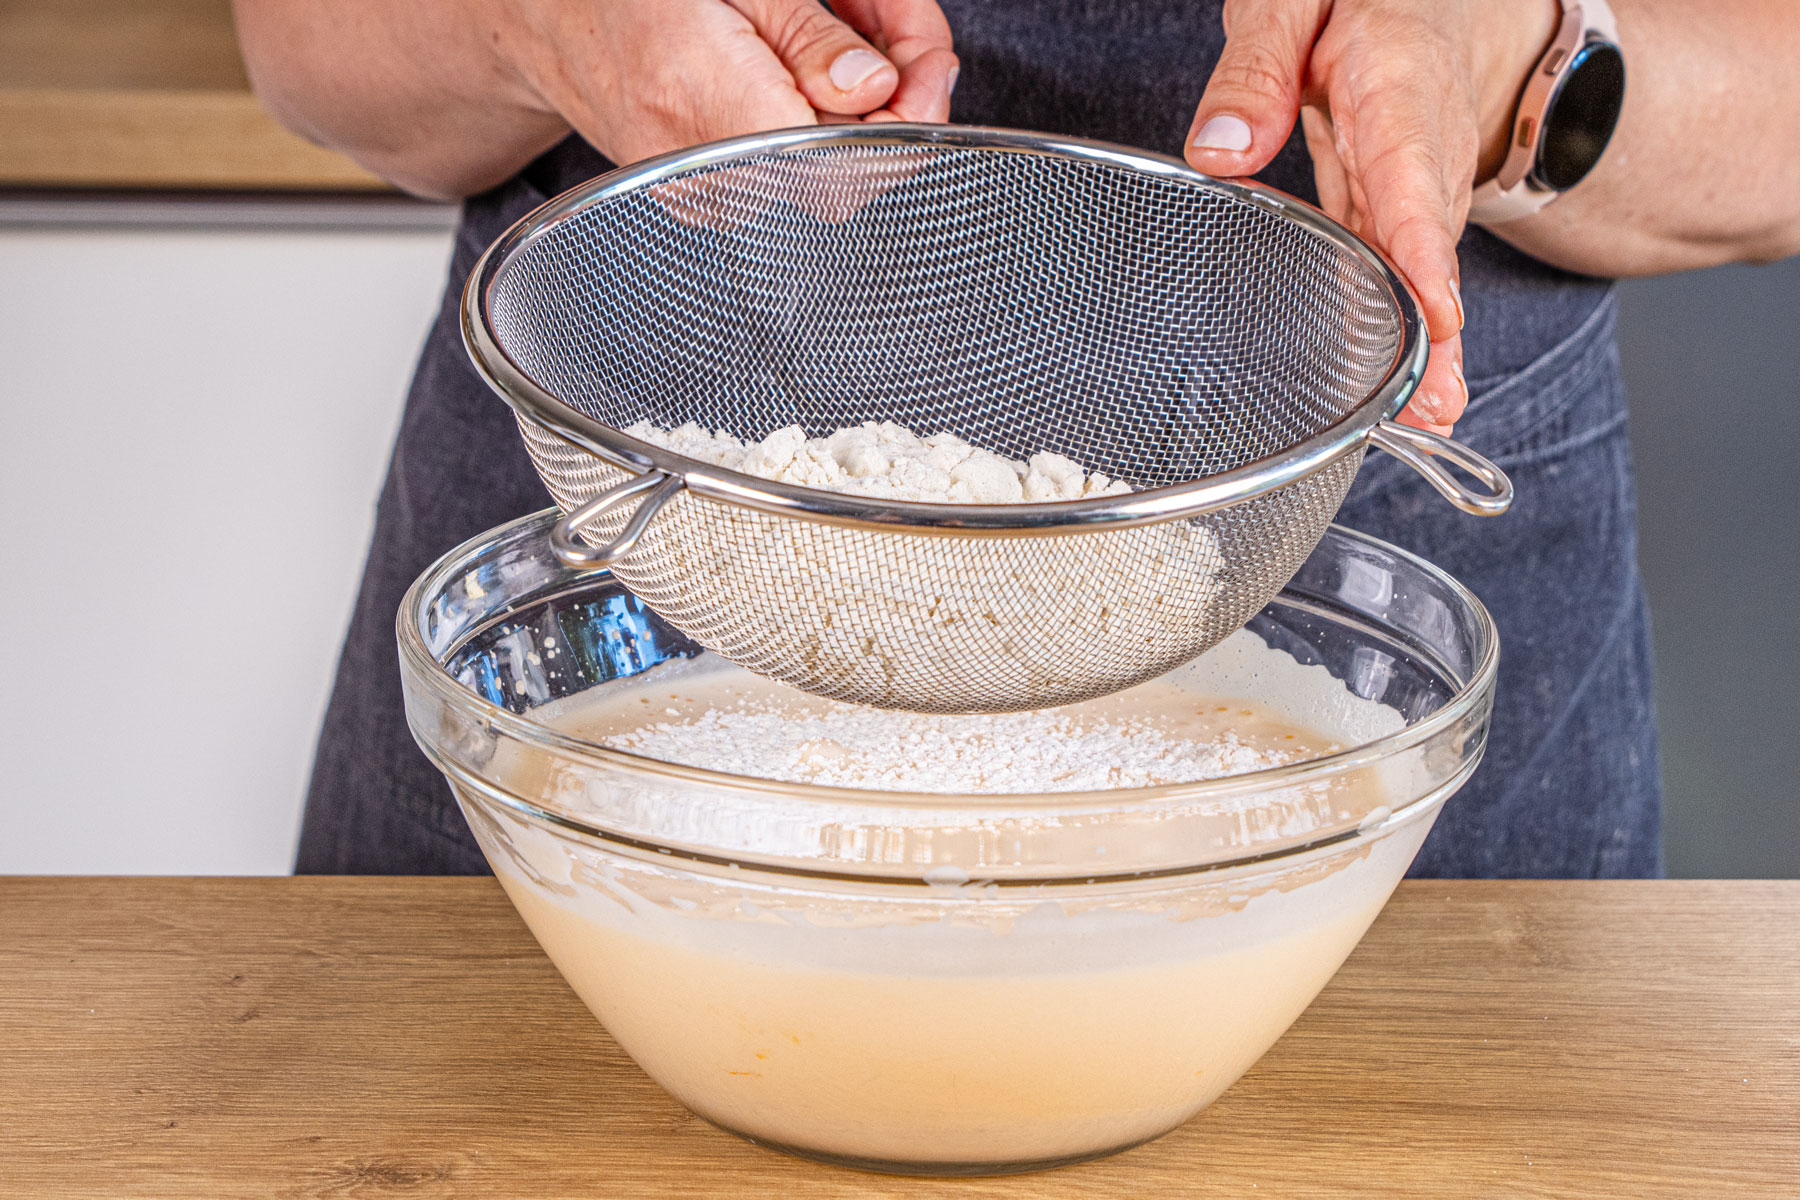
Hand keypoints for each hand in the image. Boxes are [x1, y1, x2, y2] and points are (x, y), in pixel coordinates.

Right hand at [495, 0, 956, 167]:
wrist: (549, 23)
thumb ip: (813, 40)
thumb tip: (878, 90)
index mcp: (702, 94)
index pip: (840, 158)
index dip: (906, 120)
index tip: (929, 65)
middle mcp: (698, 164)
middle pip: (845, 177)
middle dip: (898, 106)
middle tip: (907, 41)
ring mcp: (698, 196)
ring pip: (827, 180)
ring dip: (864, 114)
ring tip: (855, 41)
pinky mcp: (703, 203)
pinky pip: (792, 182)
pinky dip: (825, 131)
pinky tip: (816, 80)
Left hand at [1183, 0, 1558, 433]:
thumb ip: (1257, 66)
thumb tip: (1218, 152)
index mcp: (1395, 79)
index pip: (1410, 169)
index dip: (1422, 246)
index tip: (1433, 311)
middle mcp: (1418, 140)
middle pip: (1428, 239)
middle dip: (1433, 324)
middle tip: (1432, 404)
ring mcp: (1415, 178)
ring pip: (1421, 266)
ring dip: (1430, 345)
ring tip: (1428, 417)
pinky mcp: (1397, 203)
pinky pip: (1403, 266)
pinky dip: (1409, 326)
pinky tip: (1410, 390)